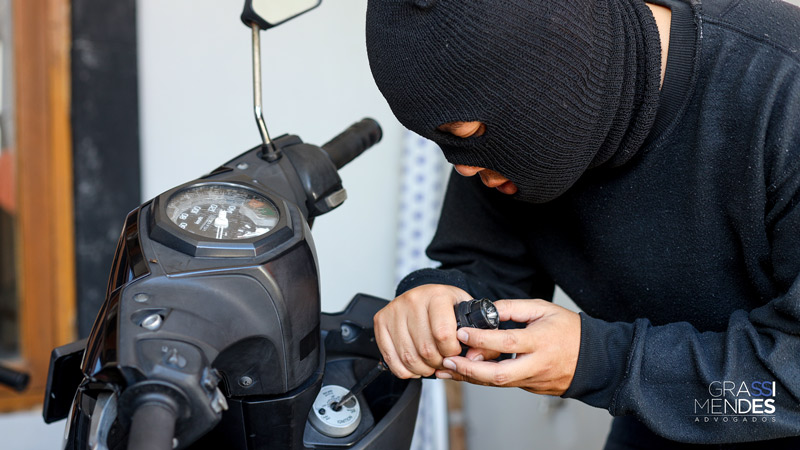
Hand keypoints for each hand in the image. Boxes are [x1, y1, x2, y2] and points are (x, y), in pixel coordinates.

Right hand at [373, 284, 472, 377]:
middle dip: (437, 363)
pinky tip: (414, 365)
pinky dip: (404, 370)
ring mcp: (394, 310)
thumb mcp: (468, 312)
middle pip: (425, 349)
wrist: (426, 294)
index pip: (443, 334)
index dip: (451, 352)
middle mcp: (413, 300)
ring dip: (422, 369)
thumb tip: (476, 356)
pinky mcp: (381, 321)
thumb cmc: (447, 306)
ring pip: (407, 357)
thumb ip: (478, 333)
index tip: (455, 351)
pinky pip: (390, 357)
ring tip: (430, 364)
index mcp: (437, 295)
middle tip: (443, 361)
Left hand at [435, 299, 580, 395]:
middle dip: (469, 370)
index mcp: (540, 341)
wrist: (594, 360)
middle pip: (498, 374)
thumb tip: (489, 309)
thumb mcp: (544, 309)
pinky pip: (502, 385)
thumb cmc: (570, 331)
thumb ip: (515, 307)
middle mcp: (536, 364)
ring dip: (470, 377)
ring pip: (497, 384)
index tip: (462, 332)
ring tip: (447, 369)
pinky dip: (481, 380)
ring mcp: (533, 380)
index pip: (507, 342)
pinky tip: (464, 373)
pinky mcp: (530, 388)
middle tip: (448, 361)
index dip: (482, 339)